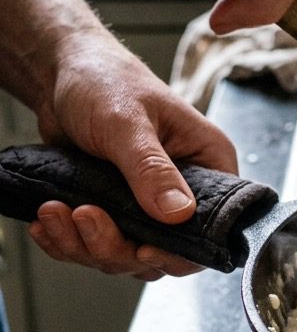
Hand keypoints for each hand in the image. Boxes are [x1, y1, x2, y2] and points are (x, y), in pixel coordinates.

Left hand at [27, 33, 237, 279]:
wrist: (63, 77)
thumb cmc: (106, 82)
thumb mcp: (128, 124)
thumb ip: (152, 169)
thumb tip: (180, 213)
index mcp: (209, 162)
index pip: (213, 224)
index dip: (180, 248)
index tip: (141, 249)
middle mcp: (187, 189)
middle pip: (164, 250)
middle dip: (116, 245)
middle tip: (83, 216)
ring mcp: (150, 205)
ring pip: (127, 254)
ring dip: (84, 244)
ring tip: (54, 213)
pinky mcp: (117, 211)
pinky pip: (98, 246)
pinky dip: (68, 242)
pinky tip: (47, 224)